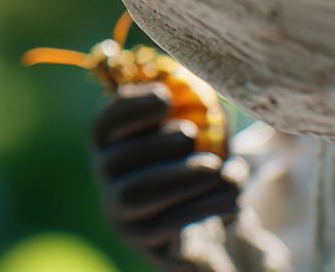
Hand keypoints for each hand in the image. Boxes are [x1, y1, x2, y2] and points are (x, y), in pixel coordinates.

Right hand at [92, 85, 244, 266]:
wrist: (209, 228)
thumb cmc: (200, 166)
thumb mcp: (202, 134)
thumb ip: (198, 110)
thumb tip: (203, 92)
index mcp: (114, 145)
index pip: (103, 126)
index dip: (128, 108)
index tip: (164, 97)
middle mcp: (108, 180)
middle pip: (117, 159)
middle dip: (157, 144)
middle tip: (192, 135)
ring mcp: (122, 214)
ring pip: (136, 193)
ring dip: (180, 176)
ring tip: (216, 168)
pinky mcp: (146, 242)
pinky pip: (167, 224)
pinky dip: (202, 206)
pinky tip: (232, 198)